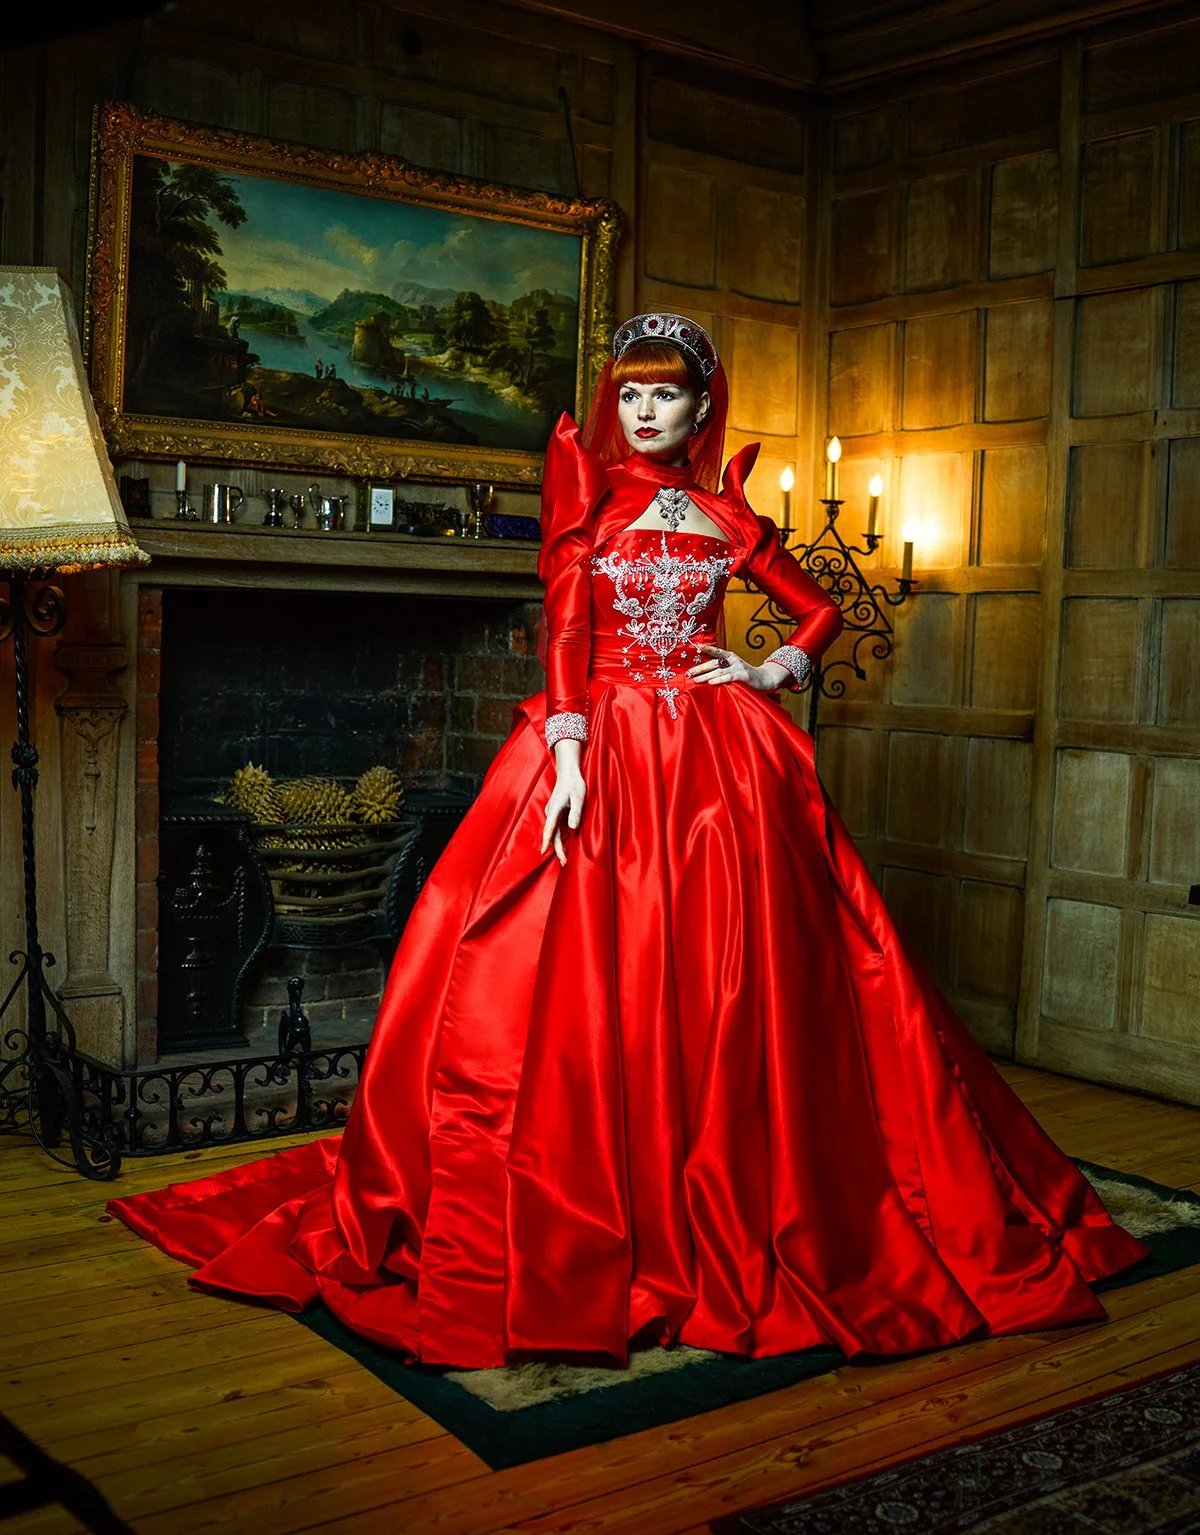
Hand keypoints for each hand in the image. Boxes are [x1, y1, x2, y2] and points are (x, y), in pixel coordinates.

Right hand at [541, 740, 585, 865]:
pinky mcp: (556, 814)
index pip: (550, 827)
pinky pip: (556, 829)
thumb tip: (572, 828)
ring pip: (554, 833)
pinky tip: (564, 848)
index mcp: (555, 808)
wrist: (568, 773)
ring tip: (564, 859)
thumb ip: (576, 812)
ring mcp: (553, 814)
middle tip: (564, 863)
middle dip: (557, 849)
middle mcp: (551, 812)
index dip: (547, 840)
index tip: (544, 852)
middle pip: (552, 834)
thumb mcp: (579, 797)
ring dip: (558, 846)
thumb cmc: (575, 784)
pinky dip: (559, 839)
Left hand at [687, 644, 788, 692]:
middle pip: (713, 663)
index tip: (697, 646)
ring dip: (706, 676)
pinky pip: (729, 677)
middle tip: (689, 673)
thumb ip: (722, 669)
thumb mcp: (734, 669)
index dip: (707, 648)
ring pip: (719, 671)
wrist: (765, 680)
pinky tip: (711, 682)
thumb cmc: (746, 676)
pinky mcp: (743, 676)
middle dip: (700, 668)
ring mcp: (738, 667)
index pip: (716, 652)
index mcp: (730, 657)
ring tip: (696, 679)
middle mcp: (733, 660)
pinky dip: (719, 680)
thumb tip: (704, 674)